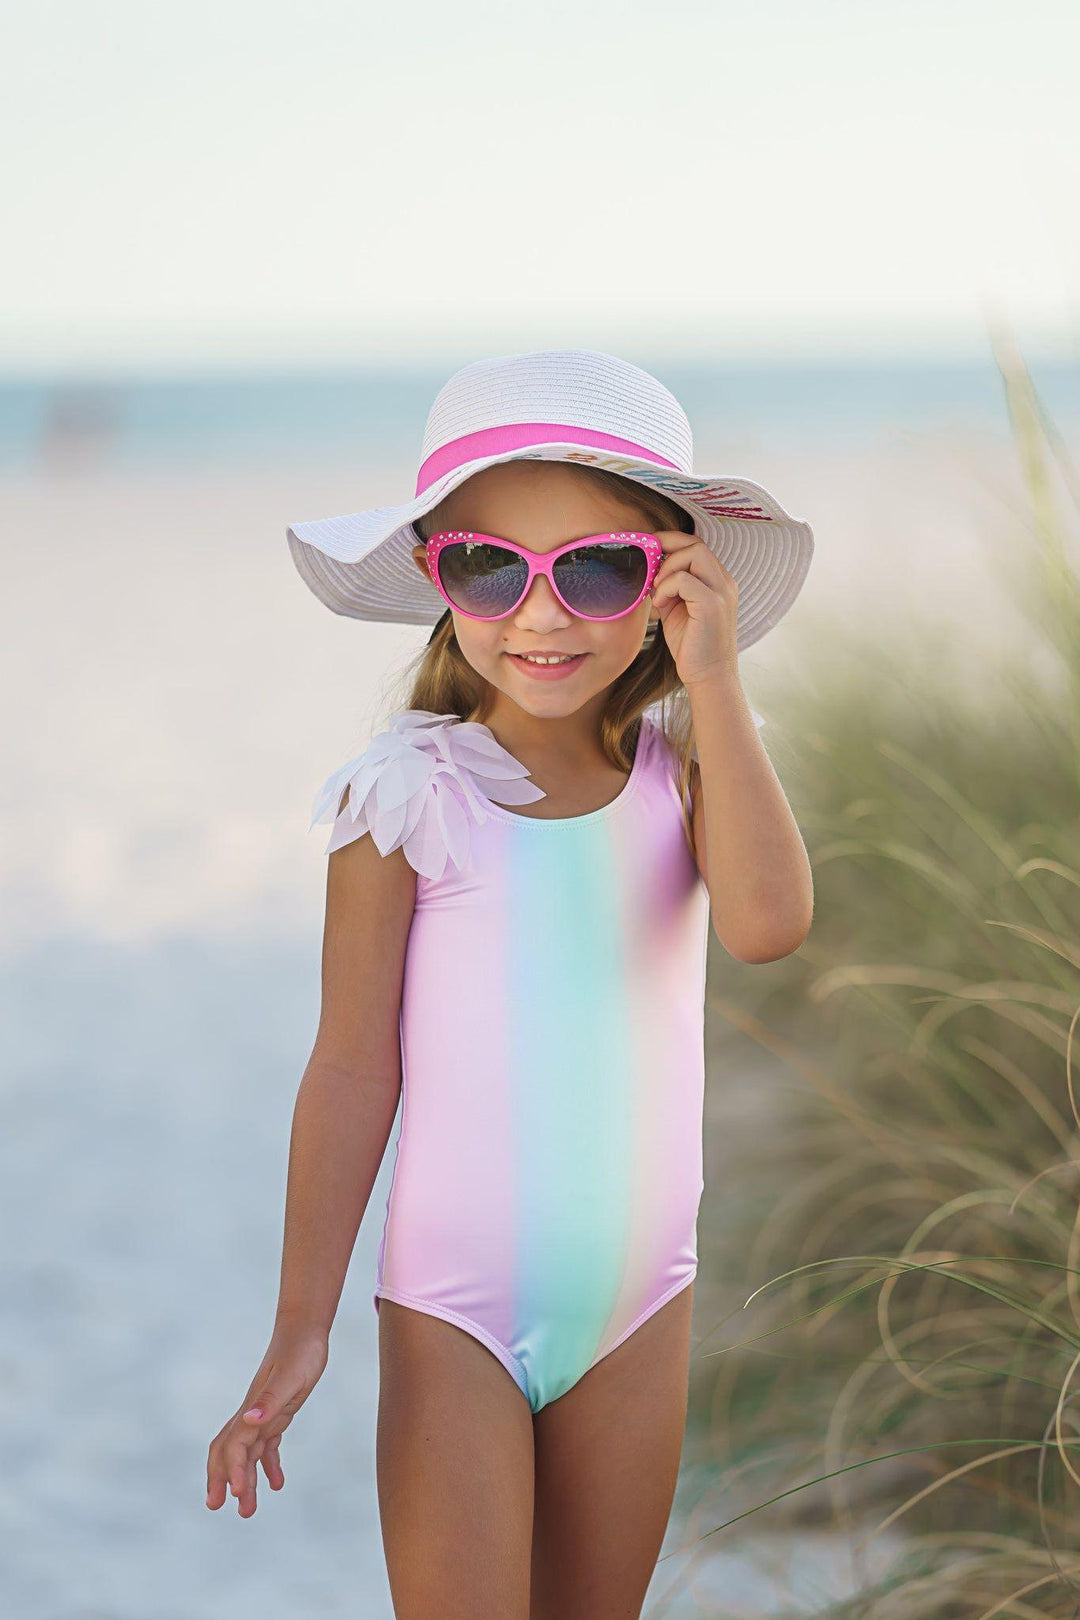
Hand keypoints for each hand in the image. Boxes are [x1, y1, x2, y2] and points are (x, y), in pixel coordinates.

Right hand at [205, 1317, 328, 1517]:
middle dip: (221, 1479)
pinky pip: (266, 1445)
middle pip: (227, 1451)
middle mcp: (252, 1414)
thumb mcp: (290, 1377)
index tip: (237, 1496)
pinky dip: (267, 1466)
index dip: (233, 1471)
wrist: (305, 1330)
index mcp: (252, 1408)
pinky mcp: (277, 1413)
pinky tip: (277, 1484)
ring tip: (247, 1510)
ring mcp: (263, 1414)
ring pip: (247, 1454)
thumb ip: (269, 1400)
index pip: (234, 1445)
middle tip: (217, 1507)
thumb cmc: (300, 1351)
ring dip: (244, 1481)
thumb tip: (249, 1421)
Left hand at [648, 531, 739, 690]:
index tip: (649, 550)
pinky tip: (660, 604)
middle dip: (666, 548)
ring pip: (693, 553)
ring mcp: (721, 592)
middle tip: (650, 571)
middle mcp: (724, 582)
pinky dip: (666, 587)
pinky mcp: (712, 606)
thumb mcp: (676, 609)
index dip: (671, 541)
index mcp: (717, 581)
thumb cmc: (692, 646)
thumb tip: (648, 567)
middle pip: (696, 543)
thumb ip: (668, 587)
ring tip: (658, 592)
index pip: (696, 545)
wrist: (708, 677)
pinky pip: (684, 579)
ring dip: (667, 568)